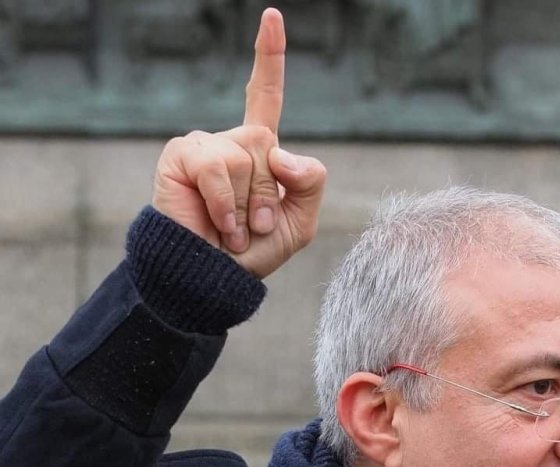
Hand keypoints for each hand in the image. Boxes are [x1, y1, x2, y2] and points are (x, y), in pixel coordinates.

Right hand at [152, 8, 326, 278]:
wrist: (214, 279)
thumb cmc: (254, 253)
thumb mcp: (300, 220)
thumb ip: (310, 181)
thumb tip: (281, 152)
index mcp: (259, 153)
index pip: (266, 97)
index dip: (269, 58)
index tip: (272, 16)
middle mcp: (231, 142)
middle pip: (268, 142)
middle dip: (267, 193)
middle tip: (252, 225)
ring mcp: (205, 146)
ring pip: (247, 155)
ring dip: (246, 204)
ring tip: (233, 228)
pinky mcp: (181, 156)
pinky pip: (218, 165)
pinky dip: (224, 203)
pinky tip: (217, 224)